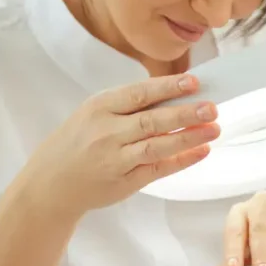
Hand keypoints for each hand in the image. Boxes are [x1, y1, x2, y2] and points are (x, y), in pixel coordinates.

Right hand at [12, 74, 218, 221]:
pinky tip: (201, 151)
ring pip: (157, 145)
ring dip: (188, 136)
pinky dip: (181, 160)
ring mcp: (116, 158)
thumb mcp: (93, 114)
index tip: (194, 82)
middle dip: (185, 112)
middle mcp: (107, 132)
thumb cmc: (77, 143)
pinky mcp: (125, 181)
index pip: (139, 94)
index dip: (168, 87)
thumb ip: (127, 106)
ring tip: (213, 129)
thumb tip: (174, 95)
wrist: (51, 182)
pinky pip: (158, 169)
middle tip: (212, 107)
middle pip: (152, 120)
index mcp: (99, 107)